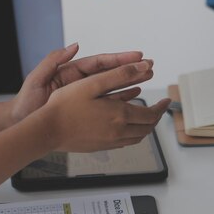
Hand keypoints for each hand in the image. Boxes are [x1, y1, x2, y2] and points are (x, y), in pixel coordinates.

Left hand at [11, 43, 146, 120]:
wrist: (21, 121)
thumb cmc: (26, 100)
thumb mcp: (37, 77)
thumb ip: (54, 60)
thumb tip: (74, 46)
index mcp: (71, 71)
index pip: (100, 62)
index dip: (119, 59)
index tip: (136, 55)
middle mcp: (81, 82)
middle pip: (111, 73)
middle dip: (130, 69)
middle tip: (149, 65)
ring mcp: (85, 96)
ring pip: (113, 87)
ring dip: (130, 82)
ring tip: (147, 77)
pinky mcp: (86, 109)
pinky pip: (108, 103)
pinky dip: (122, 98)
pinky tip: (135, 95)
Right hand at [36, 60, 169, 151]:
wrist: (47, 130)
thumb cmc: (65, 105)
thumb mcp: (93, 83)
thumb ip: (120, 74)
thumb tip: (143, 66)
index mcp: (120, 115)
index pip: (151, 114)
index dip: (161, 107)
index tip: (166, 100)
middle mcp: (118, 131)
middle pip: (147, 128)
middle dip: (156, 117)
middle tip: (160, 108)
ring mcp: (109, 142)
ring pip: (137, 137)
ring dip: (146, 127)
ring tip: (147, 117)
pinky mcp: (100, 147)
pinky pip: (124, 142)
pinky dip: (132, 134)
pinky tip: (127, 127)